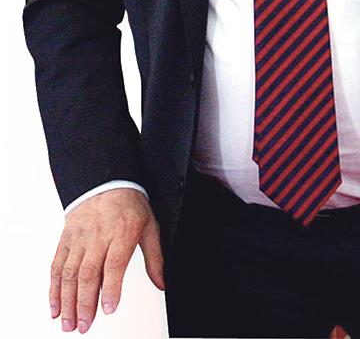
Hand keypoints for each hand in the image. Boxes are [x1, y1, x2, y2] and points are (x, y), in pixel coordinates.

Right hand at [50, 188, 164, 332]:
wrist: (106, 180)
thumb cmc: (130, 204)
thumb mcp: (150, 226)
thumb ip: (155, 257)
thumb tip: (161, 283)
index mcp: (122, 233)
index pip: (114, 264)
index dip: (110, 288)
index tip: (108, 309)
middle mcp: (98, 236)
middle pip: (88, 274)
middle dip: (84, 304)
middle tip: (84, 326)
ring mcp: (79, 238)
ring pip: (69, 273)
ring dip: (67, 302)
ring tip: (68, 323)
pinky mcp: (66, 239)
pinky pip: (56, 265)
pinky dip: (53, 289)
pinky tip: (55, 307)